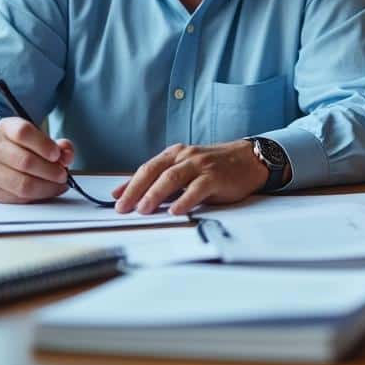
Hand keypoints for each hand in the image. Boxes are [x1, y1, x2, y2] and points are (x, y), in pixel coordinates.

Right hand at [0, 116, 74, 202]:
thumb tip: (66, 156)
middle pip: (25, 161)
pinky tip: (46, 191)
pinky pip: (18, 198)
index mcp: (6, 128)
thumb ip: (59, 146)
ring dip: (46, 187)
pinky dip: (37, 196)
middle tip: (63, 174)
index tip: (57, 154)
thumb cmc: (23, 148)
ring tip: (58, 185)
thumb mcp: (41, 140)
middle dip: (50, 171)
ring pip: (22, 184)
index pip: (23, 132)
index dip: (43, 144)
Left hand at [111, 140, 268, 215]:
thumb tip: (134, 194)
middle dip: (136, 190)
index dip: (130, 184)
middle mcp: (185, 156)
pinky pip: (197, 188)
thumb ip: (163, 181)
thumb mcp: (186, 169)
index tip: (116, 199)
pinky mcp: (215, 177)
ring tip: (143, 209)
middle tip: (123, 207)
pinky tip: (175, 210)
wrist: (248, 160)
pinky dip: (184, 200)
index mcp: (175, 154)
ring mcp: (200, 165)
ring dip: (155, 194)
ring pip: (172, 178)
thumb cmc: (215, 167)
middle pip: (154, 171)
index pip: (147, 168)